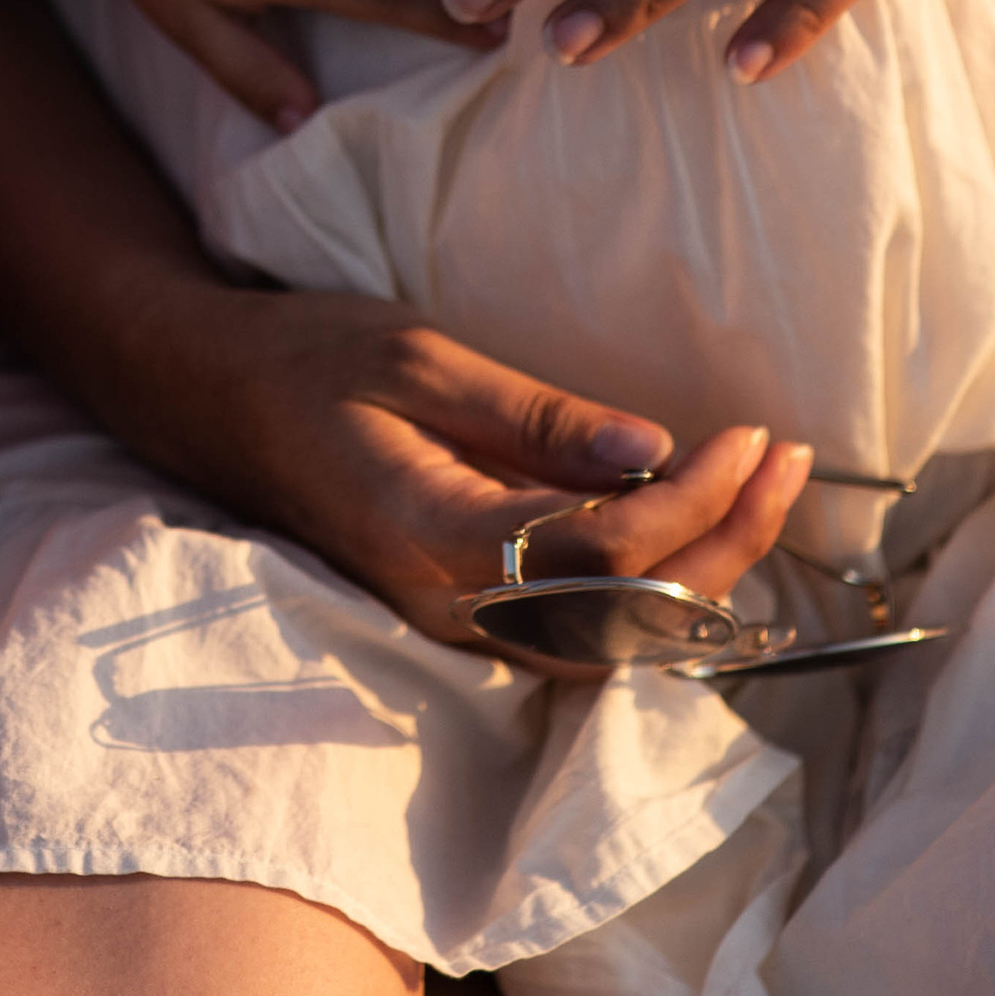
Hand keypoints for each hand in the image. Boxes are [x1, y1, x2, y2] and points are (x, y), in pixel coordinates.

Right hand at [142, 278, 810, 648]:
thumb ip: (533, 414)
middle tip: (784, 462)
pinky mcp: (461, 611)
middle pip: (625, 615)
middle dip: (723, 543)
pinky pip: (580, 628)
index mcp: (435, 540)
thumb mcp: (419, 357)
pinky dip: (652, 588)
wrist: (211, 397)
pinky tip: (692, 533)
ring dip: (700, 572)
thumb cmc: (307, 358)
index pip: (603, 551)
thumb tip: (653, 448)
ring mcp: (453, 622)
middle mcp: (449, 608)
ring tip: (760, 492)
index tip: (749, 435)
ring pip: (613, 638)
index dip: (693, 502)